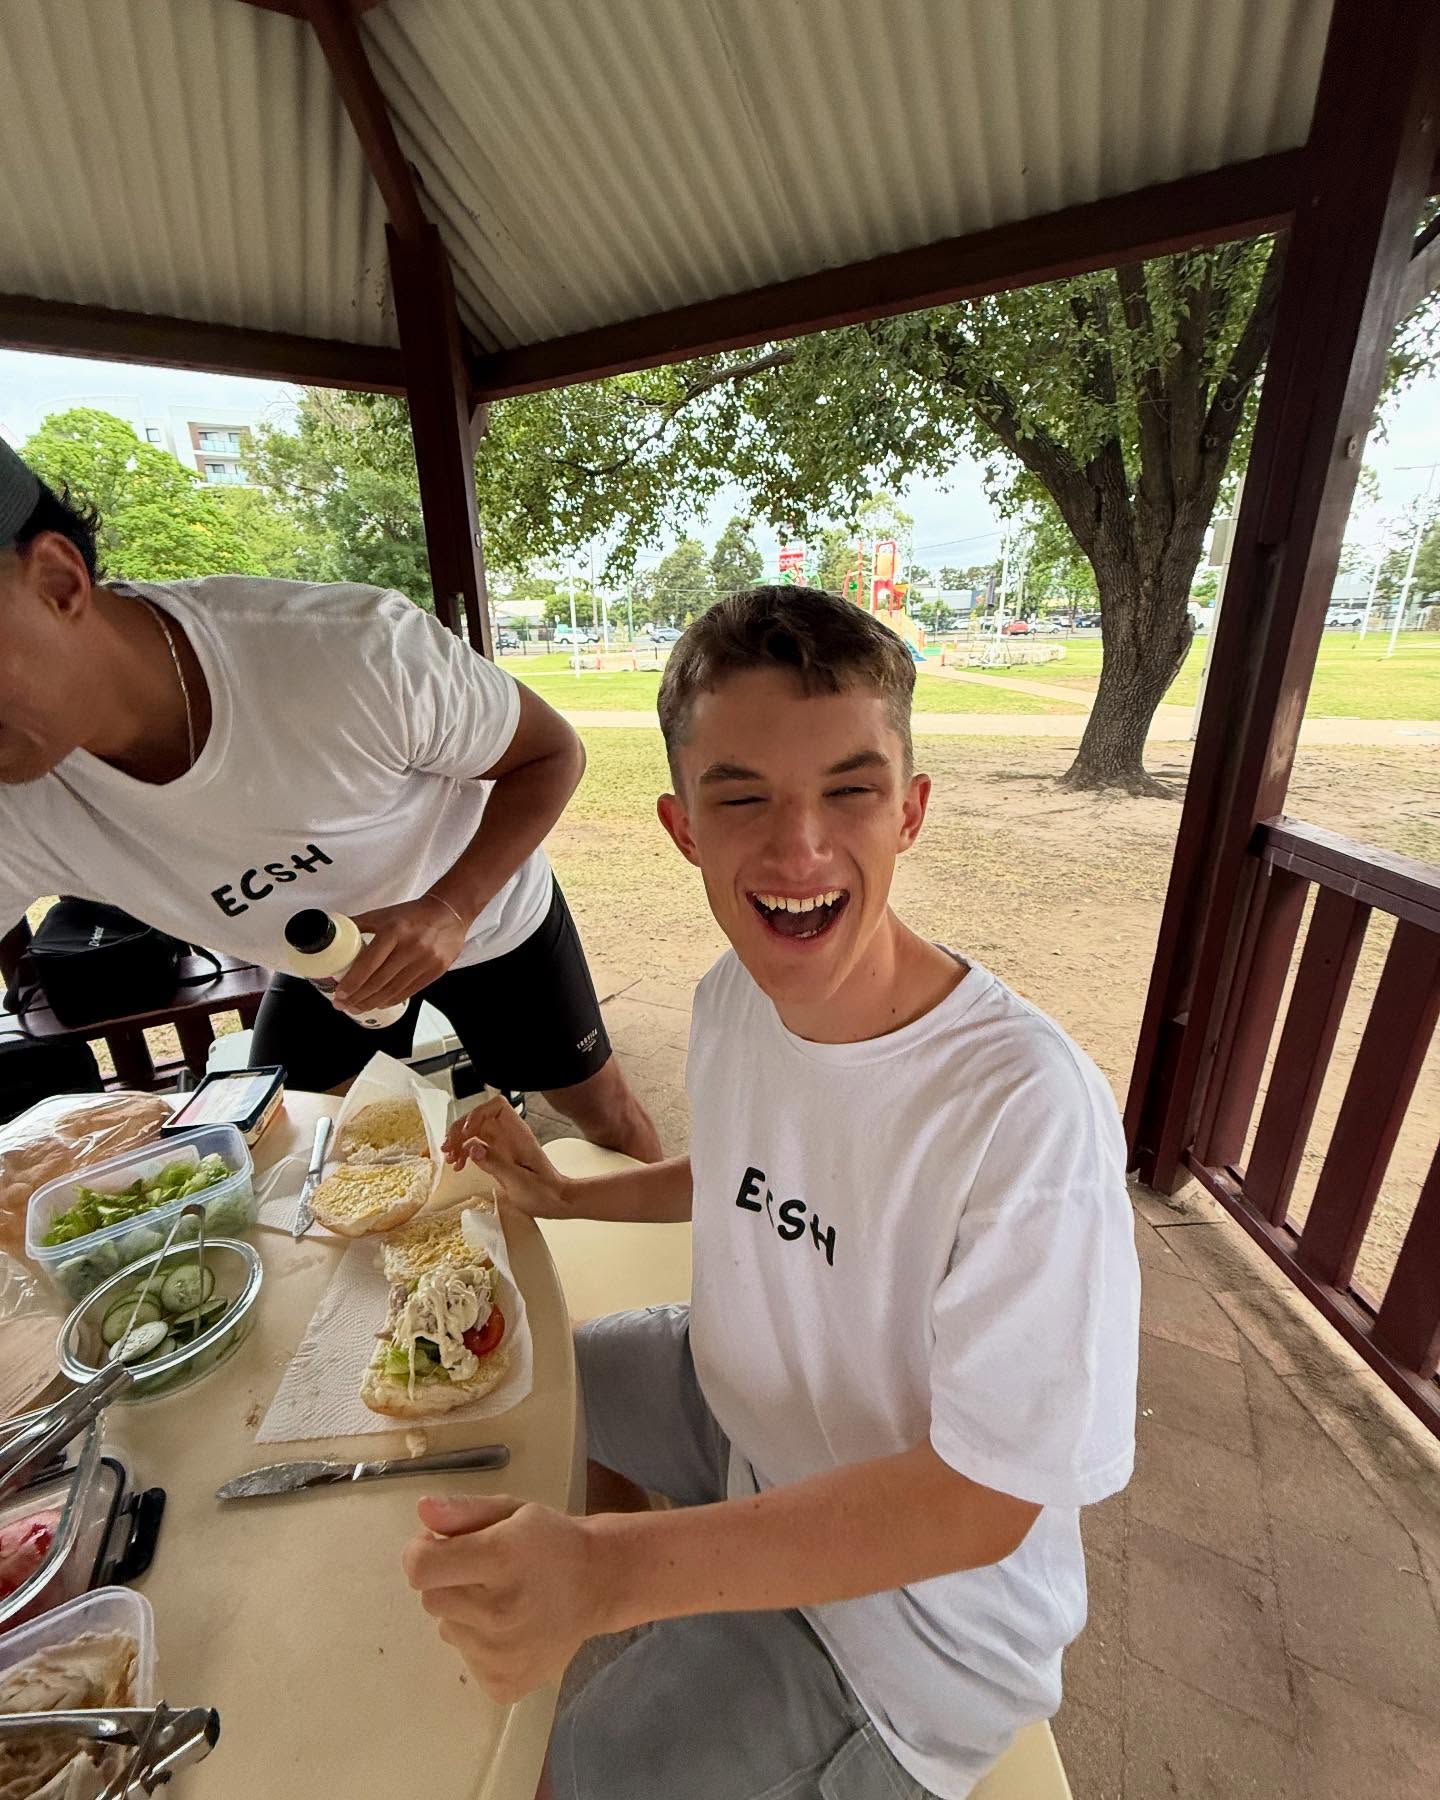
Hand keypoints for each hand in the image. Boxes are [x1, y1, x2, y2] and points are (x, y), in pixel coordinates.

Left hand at [333, 896, 469, 1013]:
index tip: (339, 994)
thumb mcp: (383, 914)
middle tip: (342, 1005)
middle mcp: (410, 947)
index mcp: (394, 931)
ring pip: (393, 990)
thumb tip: (331, 935)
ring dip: (372, 1002)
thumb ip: (357, 924)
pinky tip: (378, 1003)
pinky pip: (408, 992)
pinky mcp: (435, 971)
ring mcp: (425, 961)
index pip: (369, 963)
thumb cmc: (412, 914)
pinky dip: (391, 1000)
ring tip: (356, 1008)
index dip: (352, 982)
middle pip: (379, 981)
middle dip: (357, 997)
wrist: (449, 913)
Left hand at [403, 1496, 611, 1703]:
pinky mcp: (504, 1686)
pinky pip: (466, 1659)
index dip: (423, 1552)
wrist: (599, 1585)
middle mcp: (499, 1612)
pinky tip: (511, 1630)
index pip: (421, 1568)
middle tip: (486, 1574)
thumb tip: (422, 1512)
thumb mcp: (512, 1511)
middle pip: (430, 1600)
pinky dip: (480, 1644)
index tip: (443, 1546)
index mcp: (501, 1559)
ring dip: (465, 1614)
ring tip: (504, 1601)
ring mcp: (501, 1656)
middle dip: (449, 1582)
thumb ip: (463, 1511)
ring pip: (448, 1629)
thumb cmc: (550, 1542)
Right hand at [441, 1097, 572, 1217]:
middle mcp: (509, 1136)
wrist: (557, 1202)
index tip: (465, 1132)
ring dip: (458, 1141)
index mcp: (518, 1135)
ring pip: (474, 1132)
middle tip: (448, 1149)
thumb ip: (495, 1164)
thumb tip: (473, 1148)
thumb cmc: (545, 1193)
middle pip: (479, 1118)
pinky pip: (476, 1146)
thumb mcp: (519, 1182)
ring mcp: (503, 1145)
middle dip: (460, 1129)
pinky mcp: (499, 1156)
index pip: (496, 1106)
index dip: (478, 1114)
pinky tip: (459, 1165)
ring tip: (450, 1158)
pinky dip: (464, 1152)